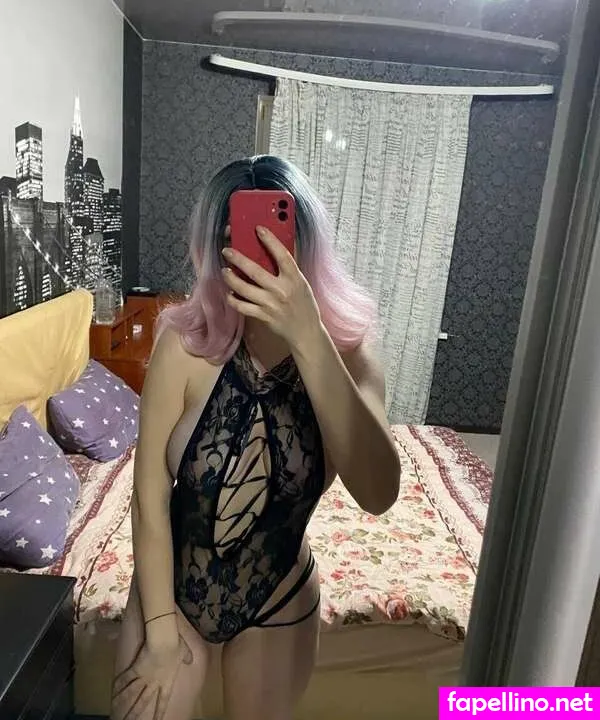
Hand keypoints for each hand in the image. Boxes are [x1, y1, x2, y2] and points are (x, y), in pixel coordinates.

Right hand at [111, 635, 191, 719]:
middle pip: (143, 702)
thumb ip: (187, 658)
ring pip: (131, 693)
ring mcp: (143, 677)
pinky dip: (118, 684)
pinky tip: (112, 690)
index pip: (163, 701)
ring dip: (123, 702)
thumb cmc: (177, 646)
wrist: (164, 641)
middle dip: (135, 713)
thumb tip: (190, 660)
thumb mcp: (185, 652)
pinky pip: (125, 678)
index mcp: (167, 681)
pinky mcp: (136, 668)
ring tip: (116, 710)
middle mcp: (154, 683)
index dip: (159, 713)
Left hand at [222, 225, 321, 351]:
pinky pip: (243, 307)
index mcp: (294, 279)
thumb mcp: (301, 283)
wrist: (306, 331)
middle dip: (238, 259)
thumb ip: (288, 270)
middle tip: (227, 250)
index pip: (282, 255)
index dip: (270, 240)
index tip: (258, 229)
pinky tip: (230, 293)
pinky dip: (233, 299)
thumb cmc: (304, 304)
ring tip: (225, 271)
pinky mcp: (264, 316)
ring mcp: (271, 304)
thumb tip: (272, 250)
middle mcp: (282, 290)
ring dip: (231, 279)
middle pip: (255, 271)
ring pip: (244, 289)